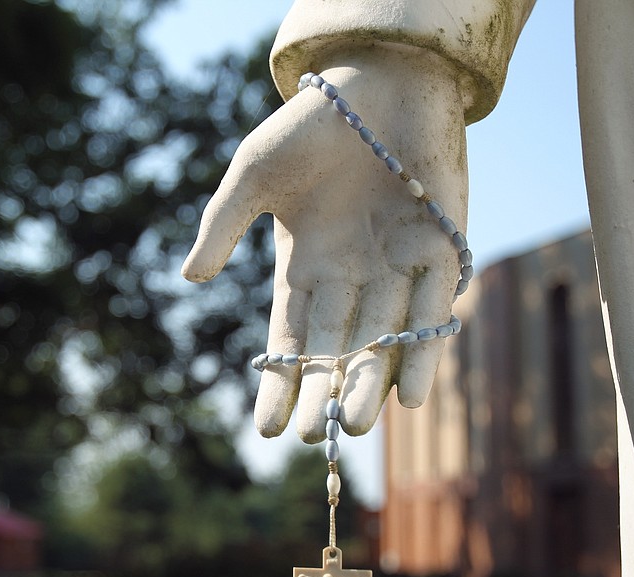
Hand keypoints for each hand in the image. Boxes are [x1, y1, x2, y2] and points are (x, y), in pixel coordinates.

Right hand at [182, 48, 469, 441]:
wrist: (382, 77)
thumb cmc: (311, 124)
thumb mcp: (253, 172)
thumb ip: (223, 224)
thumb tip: (189, 280)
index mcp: (305, 267)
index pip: (291, 339)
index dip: (281, 383)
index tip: (267, 430)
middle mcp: (351, 278)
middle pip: (338, 349)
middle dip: (326, 394)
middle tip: (314, 440)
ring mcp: (397, 268)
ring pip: (384, 340)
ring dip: (371, 383)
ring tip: (355, 426)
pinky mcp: (444, 250)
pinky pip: (433, 311)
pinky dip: (424, 352)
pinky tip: (410, 396)